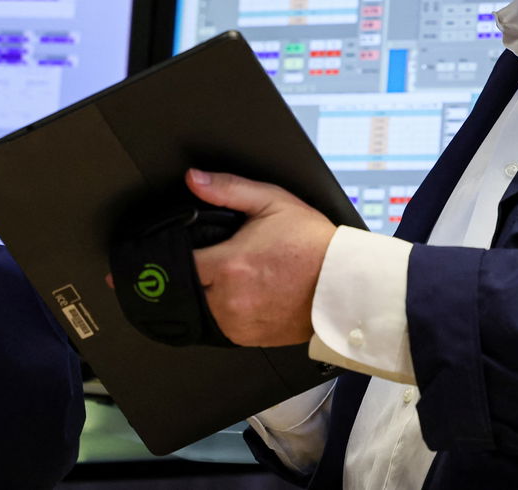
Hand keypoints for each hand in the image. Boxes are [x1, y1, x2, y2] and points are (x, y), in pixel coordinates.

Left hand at [187, 168, 337, 347]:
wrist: (344, 283)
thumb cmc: (313, 244)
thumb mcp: (272, 201)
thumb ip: (227, 188)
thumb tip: (194, 179)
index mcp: (229, 265)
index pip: (178, 264)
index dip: (173, 255)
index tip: (174, 251)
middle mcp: (230, 299)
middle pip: (184, 289)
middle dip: (187, 275)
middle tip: (198, 263)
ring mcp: (239, 322)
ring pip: (199, 310)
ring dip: (203, 295)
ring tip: (222, 278)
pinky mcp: (249, 337)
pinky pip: (218, 327)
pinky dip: (220, 312)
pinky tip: (234, 295)